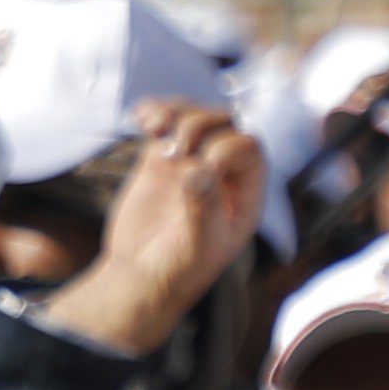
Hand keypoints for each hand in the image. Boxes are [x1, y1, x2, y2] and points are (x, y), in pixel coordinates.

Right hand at [40, 104, 266, 359]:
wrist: (140, 276)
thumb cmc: (178, 270)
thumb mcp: (196, 246)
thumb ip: (203, 207)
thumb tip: (198, 170)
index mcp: (246, 193)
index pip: (248, 148)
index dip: (225, 148)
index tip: (198, 169)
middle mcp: (224, 173)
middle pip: (223, 124)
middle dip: (197, 126)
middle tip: (171, 152)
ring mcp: (191, 162)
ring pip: (193, 117)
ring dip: (174, 113)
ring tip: (152, 127)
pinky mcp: (161, 160)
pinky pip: (164, 125)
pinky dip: (153, 113)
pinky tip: (141, 118)